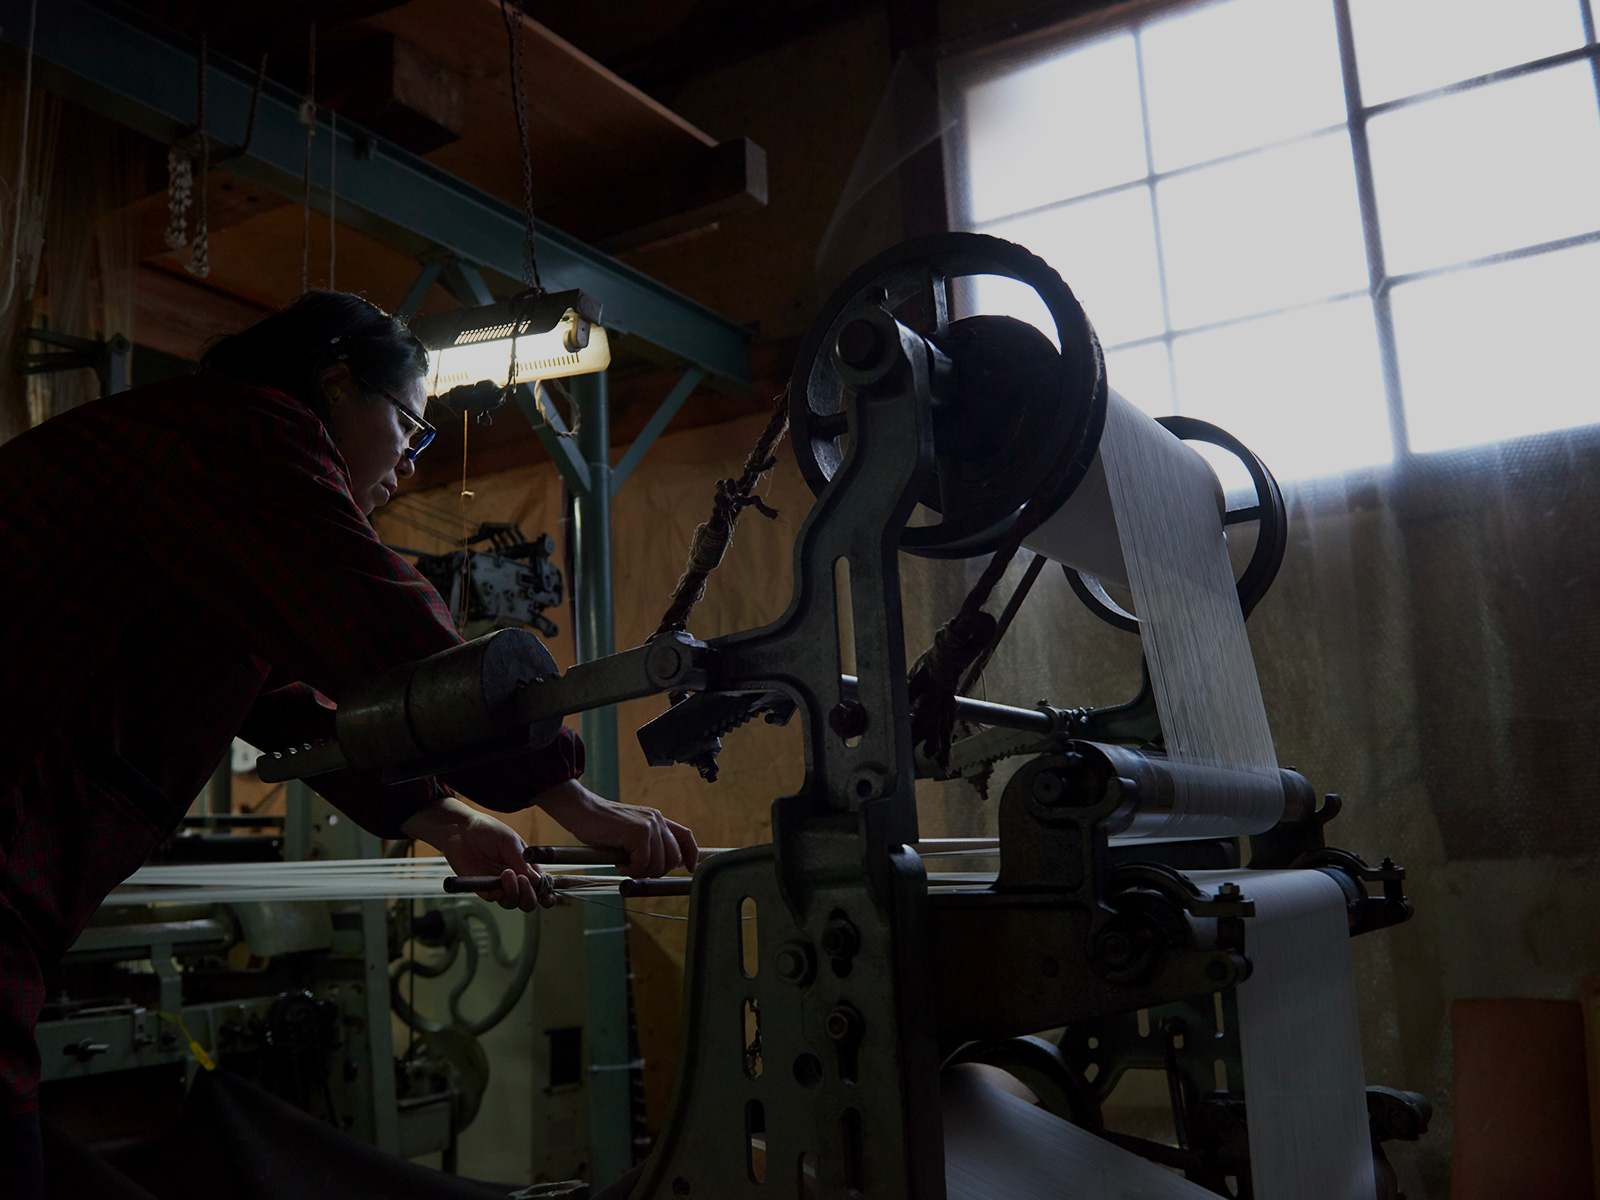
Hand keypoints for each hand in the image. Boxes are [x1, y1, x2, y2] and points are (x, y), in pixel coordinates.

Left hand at [401, 797, 552, 910]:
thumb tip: (537, 879)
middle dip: (530, 896)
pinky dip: (497, 895)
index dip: (547, 894)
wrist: (461, 829)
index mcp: (526, 867)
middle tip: (523, 880)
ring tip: (507, 874)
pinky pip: (492, 898)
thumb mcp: (510, 840)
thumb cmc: (488, 830)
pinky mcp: (481, 887)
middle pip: (528, 901)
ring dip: (514, 893)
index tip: (548, 896)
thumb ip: (522, 861)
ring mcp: (498, 884)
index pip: (541, 886)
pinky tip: (498, 885)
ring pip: (512, 902)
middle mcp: (514, 879)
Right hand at [535, 780, 698, 878]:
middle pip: (674, 858)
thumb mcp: (630, 834)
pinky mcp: (637, 832)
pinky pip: (642, 863)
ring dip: (640, 871)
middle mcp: (657, 820)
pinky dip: (630, 869)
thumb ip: (647, 844)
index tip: (689, 870)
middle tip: (636, 869)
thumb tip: (660, 867)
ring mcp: (649, 825)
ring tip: (623, 862)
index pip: (686, 837)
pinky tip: (618, 861)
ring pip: (658, 864)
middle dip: (656, 871)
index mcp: (658, 819)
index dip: (691, 855)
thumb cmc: (600, 826)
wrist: (581, 810)